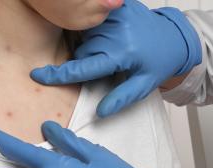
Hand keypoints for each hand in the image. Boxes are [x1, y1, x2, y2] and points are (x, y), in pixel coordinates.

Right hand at [30, 0, 201, 117]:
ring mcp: (117, 15)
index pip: (83, 67)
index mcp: (122, 54)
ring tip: (113, 49)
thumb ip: (121, 98)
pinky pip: (94, 20)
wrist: (175, 37)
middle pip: (83, 51)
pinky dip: (97, 30)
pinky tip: (111, 35)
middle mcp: (118, 32)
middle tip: (109, 64)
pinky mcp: (119, 5)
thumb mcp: (143, 85)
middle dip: (88, 61)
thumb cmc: (158, 63)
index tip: (37, 76)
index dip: (59, 74)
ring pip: (86, 35)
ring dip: (92, 45)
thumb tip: (100, 112)